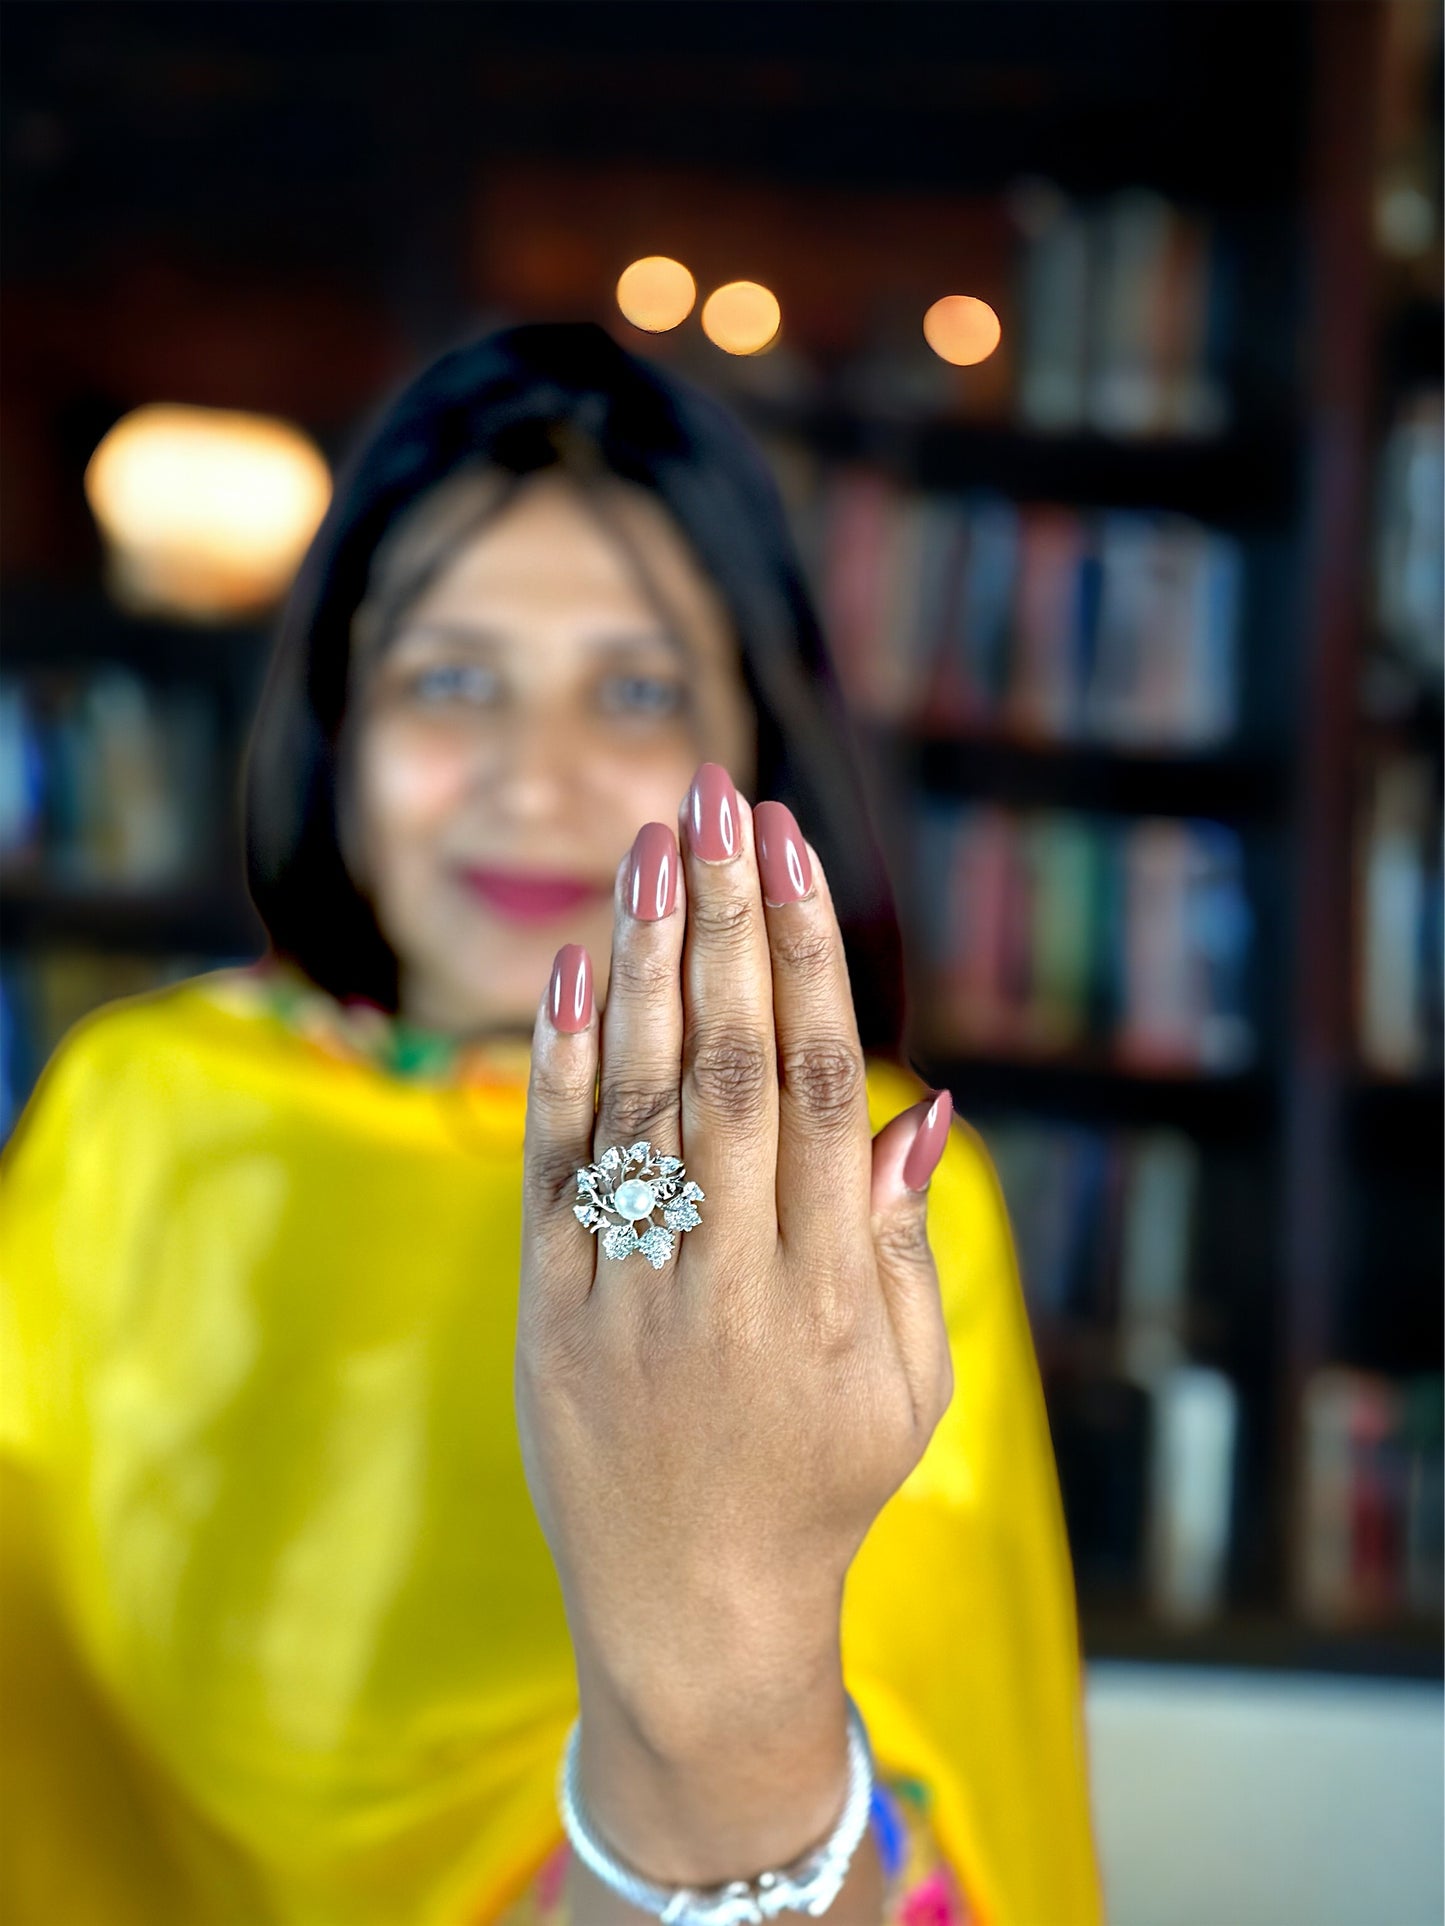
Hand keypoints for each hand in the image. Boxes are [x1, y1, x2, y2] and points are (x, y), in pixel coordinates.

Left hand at [516, 760, 954, 1888]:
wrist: (690, 1608)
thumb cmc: (822, 1483)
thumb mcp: (906, 1380)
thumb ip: (904, 1236)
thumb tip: (918, 1101)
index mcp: (831, 1284)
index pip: (817, 1081)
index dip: (806, 953)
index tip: (794, 847)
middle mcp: (729, 1272)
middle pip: (727, 1061)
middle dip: (725, 916)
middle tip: (720, 791)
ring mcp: (630, 1287)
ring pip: (638, 1095)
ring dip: (642, 957)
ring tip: (650, 837)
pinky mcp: (550, 1307)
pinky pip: (556, 1168)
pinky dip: (559, 1062)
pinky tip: (568, 965)